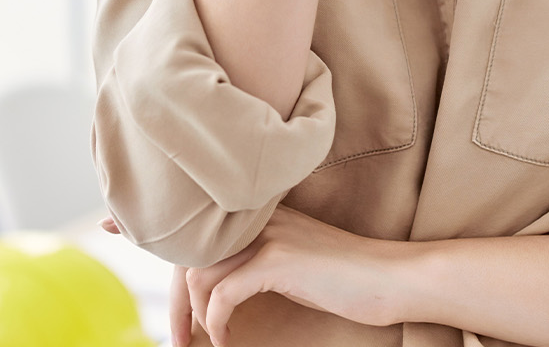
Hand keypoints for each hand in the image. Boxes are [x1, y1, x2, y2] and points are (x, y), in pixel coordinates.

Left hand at [178, 205, 409, 346]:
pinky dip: (217, 322)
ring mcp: (268, 236)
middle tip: (178, 338)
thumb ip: (253, 261)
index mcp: (259, 214)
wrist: (391, 277)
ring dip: (194, 316)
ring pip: (200, 275)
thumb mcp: (291, 262)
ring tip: (206, 339)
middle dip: (175, 301)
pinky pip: (223, 294)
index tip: (157, 285)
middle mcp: (259, 217)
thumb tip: (210, 290)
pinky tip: (227, 338)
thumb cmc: (345, 278)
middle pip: (189, 254)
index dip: (172, 266)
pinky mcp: (278, 260)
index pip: (197, 234)